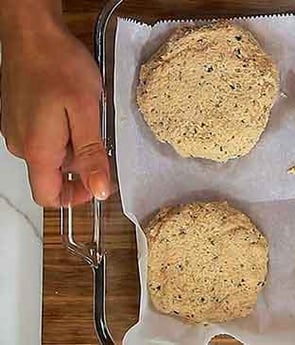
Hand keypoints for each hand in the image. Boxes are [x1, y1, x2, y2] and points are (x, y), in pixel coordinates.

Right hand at [0, 11, 110, 206]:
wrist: (33, 33)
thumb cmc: (59, 66)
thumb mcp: (88, 113)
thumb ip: (92, 155)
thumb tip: (100, 191)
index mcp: (38, 150)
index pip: (50, 196)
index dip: (77, 196)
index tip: (99, 181)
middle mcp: (22, 145)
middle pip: (54, 173)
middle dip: (81, 160)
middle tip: (97, 130)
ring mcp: (17, 130)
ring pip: (51, 153)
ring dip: (73, 142)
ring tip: (85, 113)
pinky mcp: (18, 117)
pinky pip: (43, 136)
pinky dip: (62, 128)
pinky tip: (71, 106)